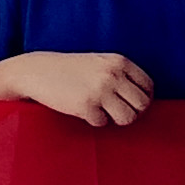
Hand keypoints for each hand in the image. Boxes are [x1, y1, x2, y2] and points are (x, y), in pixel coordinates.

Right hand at [2, 52, 154, 128]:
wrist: (36, 71)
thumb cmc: (69, 69)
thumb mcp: (99, 63)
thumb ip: (120, 75)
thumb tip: (143, 99)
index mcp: (119, 62)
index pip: (148, 86)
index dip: (142, 99)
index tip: (131, 103)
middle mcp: (112, 74)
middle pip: (142, 104)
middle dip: (132, 111)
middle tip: (117, 111)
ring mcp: (100, 90)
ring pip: (127, 117)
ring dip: (116, 119)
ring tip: (103, 112)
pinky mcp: (86, 106)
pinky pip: (102, 122)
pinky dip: (94, 120)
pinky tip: (82, 109)